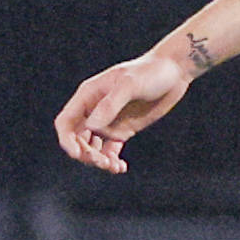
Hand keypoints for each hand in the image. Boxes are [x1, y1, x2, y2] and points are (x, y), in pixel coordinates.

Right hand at [54, 52, 192, 173]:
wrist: (173, 72)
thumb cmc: (150, 72)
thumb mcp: (129, 85)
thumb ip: (110, 105)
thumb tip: (92, 127)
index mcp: (87, 96)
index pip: (66, 122)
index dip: (67, 140)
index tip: (77, 154)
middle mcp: (94, 110)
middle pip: (77, 139)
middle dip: (86, 154)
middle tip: (103, 162)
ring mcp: (108, 122)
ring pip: (92, 148)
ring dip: (98, 160)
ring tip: (114, 166)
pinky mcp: (123, 130)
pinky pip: (110, 150)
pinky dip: (111, 161)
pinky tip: (121, 167)